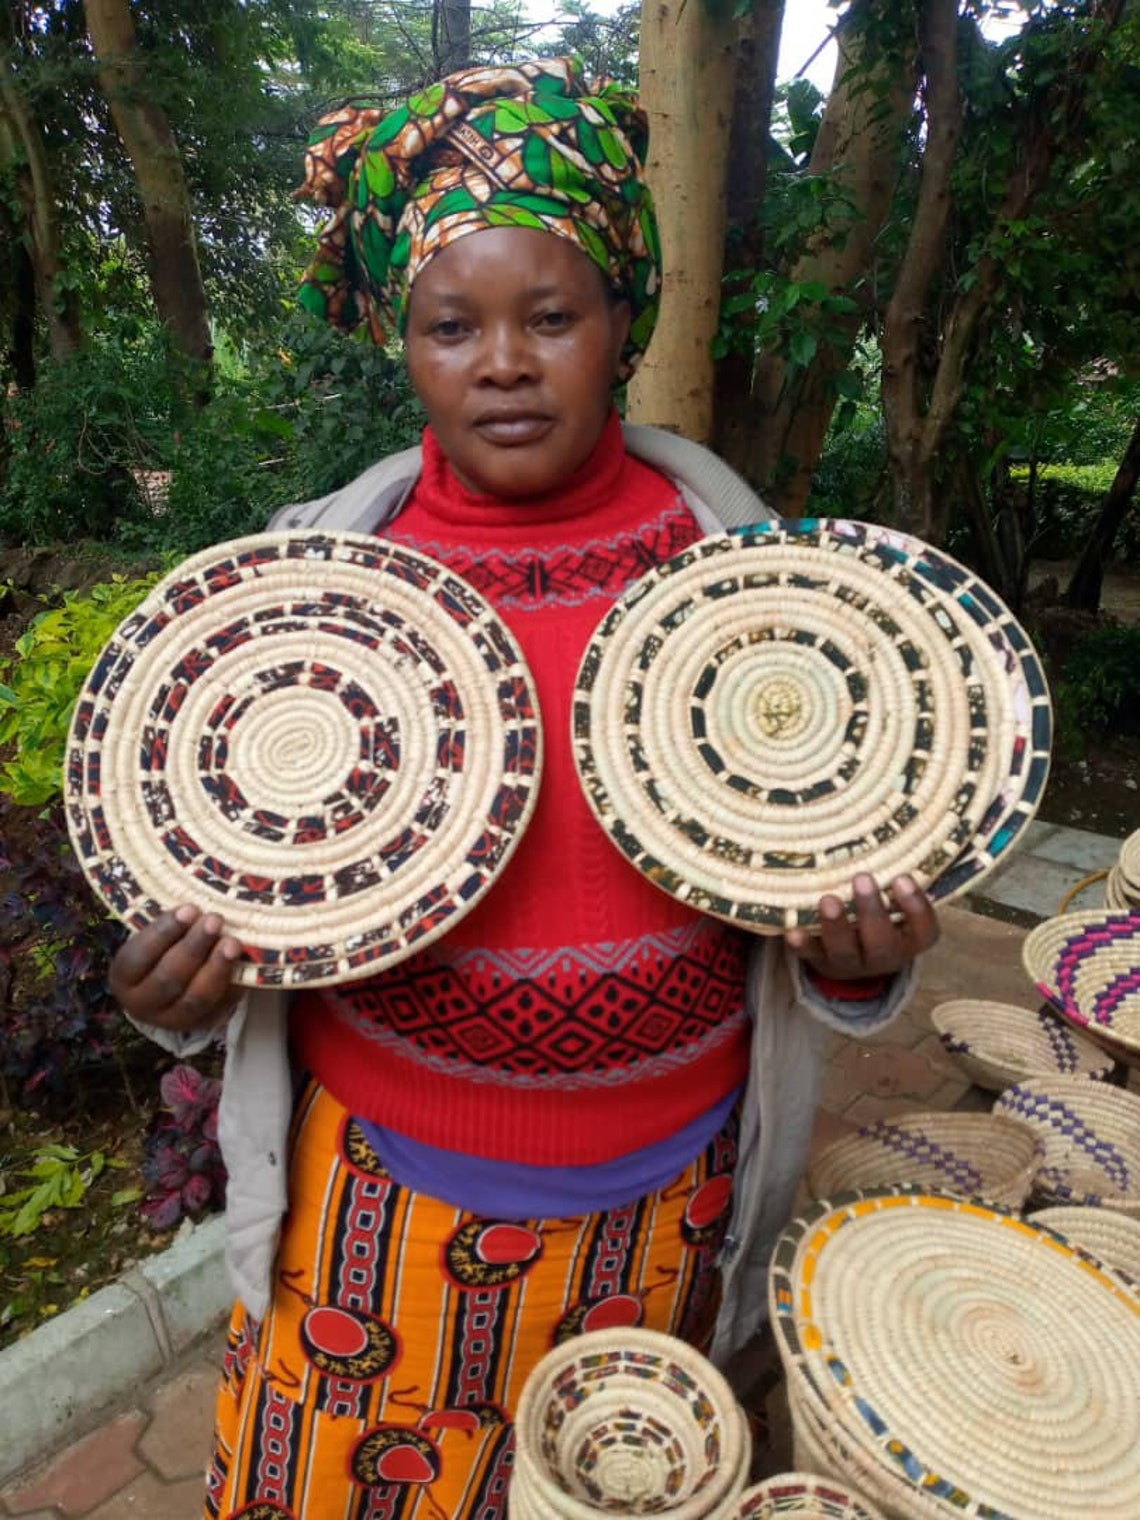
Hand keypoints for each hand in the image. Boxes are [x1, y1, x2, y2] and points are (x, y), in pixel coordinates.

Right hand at [109, 906, 242, 1033]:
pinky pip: (222, 1006)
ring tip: (232, 943)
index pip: (140, 956)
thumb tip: (198, 906)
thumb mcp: (155, 938)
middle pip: (169, 978)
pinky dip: (234, 983)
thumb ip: (172, 926)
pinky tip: (245, 962)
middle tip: (214, 920)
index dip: (164, 932)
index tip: (189, 909)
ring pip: (196, 998)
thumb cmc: (162, 951)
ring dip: (216, 968)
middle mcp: (143, 1003)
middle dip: (194, 947)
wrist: (168, 991)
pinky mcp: (203, 1024)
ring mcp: (173, 1019)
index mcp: (124, 977)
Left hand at [784, 872, 939, 982]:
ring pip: (845, 950)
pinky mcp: (821, 962)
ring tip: (828, 900)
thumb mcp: (898, 903)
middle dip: (871, 910)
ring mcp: (852, 962)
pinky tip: (793, 931)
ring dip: (836, 925)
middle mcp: (884, 955)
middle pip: (882, 941)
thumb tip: (885, 827)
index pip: (924, 929)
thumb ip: (896, 880)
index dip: (916, 906)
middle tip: (862, 877)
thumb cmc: (882, 916)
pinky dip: (802, 944)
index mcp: (910, 940)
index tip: (902, 877)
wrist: (857, 961)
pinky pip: (810, 957)